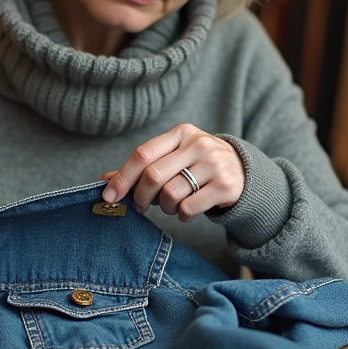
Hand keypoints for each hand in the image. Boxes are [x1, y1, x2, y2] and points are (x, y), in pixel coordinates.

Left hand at [101, 124, 244, 221]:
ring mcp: (214, 164)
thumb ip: (141, 167)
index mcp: (181, 133)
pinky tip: (186, 211)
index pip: (143, 154)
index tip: (109, 196)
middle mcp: (198, 144)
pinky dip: (182, 215)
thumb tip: (103, 181)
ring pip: (171, 194)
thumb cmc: (197, 165)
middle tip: (141, 206)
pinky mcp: (226, 185)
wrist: (243, 170)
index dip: (123, 177)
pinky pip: (189, 208)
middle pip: (153, 176)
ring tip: (170, 205)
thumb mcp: (173, 157)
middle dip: (141, 197)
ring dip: (164, 207)